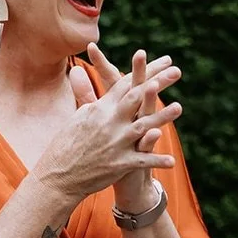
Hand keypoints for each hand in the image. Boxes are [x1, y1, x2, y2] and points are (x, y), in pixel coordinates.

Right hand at [32, 51, 182, 203]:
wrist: (57, 176)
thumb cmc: (66, 145)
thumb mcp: (77, 116)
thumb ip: (86, 95)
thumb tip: (79, 72)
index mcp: (100, 109)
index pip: (125, 83)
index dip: (144, 70)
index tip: (162, 61)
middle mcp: (109, 122)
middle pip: (137, 97)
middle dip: (158, 83)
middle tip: (176, 71)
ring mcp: (115, 143)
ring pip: (143, 126)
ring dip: (162, 116)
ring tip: (179, 107)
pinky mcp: (118, 164)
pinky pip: (142, 161)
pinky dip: (157, 161)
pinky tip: (172, 161)